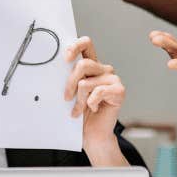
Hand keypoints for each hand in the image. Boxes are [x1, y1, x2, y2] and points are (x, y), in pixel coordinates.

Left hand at [64, 36, 126, 164]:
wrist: (93, 133)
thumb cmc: (82, 112)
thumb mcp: (72, 90)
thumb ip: (70, 76)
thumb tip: (57, 65)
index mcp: (92, 65)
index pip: (86, 44)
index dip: (75, 46)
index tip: (66, 58)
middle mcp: (103, 69)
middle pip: (83, 64)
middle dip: (70, 82)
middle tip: (67, 97)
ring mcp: (113, 79)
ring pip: (86, 82)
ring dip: (79, 99)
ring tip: (80, 108)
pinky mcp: (119, 90)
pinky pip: (97, 92)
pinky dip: (91, 103)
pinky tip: (94, 109)